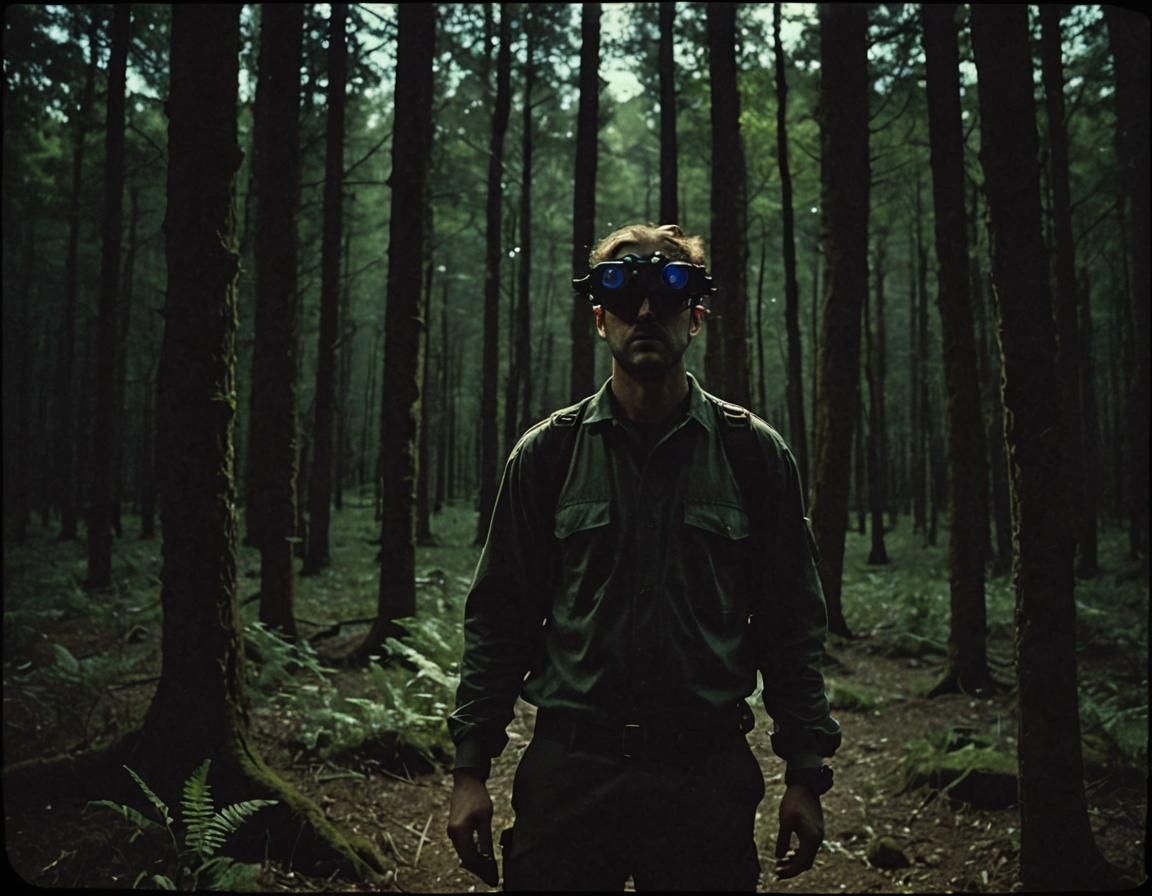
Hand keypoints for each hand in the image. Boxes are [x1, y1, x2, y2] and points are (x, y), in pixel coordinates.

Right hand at [446, 769, 498, 885]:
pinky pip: (463, 848)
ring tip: (490, 873)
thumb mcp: (485, 818)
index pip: (471, 858)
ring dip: (477, 864)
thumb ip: (485, 839)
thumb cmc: (478, 797)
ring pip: (464, 854)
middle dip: (480, 870)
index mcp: (459, 831)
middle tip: (493, 880)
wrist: (466, 782)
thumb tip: (489, 859)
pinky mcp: (455, 830)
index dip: (483, 870)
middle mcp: (453, 834)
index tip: (494, 879)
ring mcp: (452, 832)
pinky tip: (483, 859)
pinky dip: (473, 855)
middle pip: (466, 859)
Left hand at [774, 783, 824, 878]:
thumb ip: (783, 840)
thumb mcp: (785, 821)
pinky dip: (799, 853)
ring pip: (808, 856)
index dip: (790, 871)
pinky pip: (808, 848)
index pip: (802, 863)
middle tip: (777, 871)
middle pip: (806, 863)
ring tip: (780, 863)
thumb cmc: (794, 802)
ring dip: (795, 861)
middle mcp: (817, 839)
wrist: (806, 785)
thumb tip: (779, 857)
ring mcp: (818, 834)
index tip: (777, 873)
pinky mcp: (815, 830)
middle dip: (792, 869)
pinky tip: (788, 852)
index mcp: (811, 838)